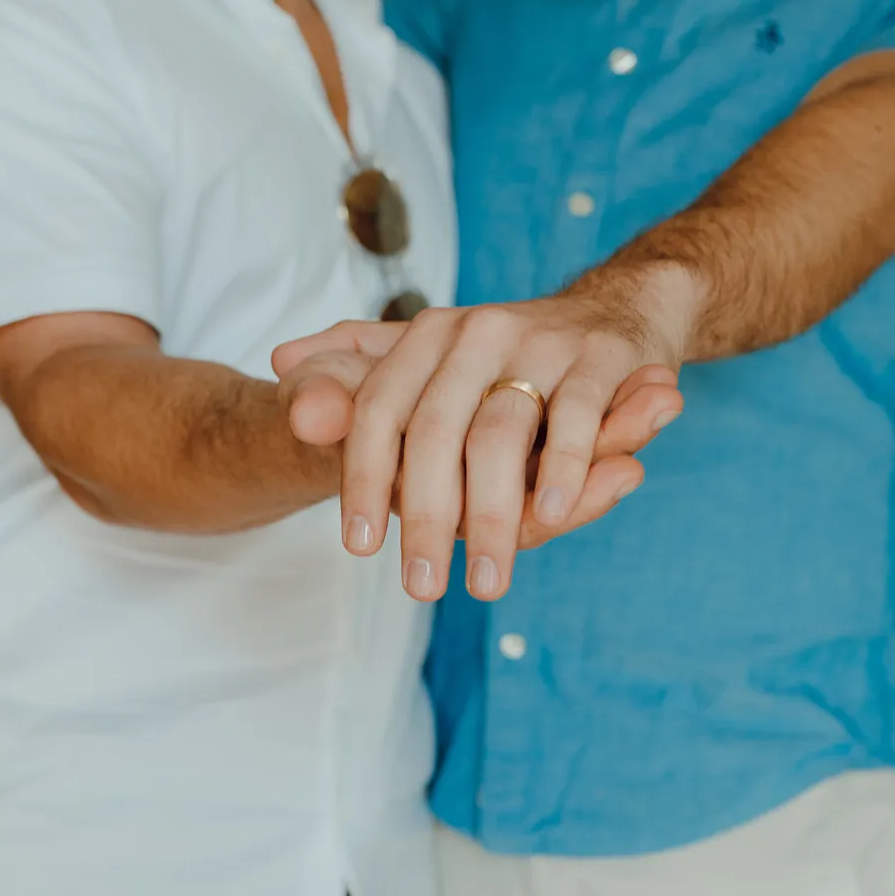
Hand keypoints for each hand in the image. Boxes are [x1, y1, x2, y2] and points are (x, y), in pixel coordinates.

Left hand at [274, 298, 683, 602]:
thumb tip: (279, 360)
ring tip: (485, 582)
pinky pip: (575, 417)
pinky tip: (548, 516)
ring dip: (493, 517)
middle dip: (429, 518)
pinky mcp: (601, 357)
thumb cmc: (507, 357)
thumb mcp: (430, 354)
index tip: (358, 547)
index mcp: (428, 334)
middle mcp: (478, 331)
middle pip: (435, 432)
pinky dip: (562, 470)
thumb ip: (359, 364)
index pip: (380, 409)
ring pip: (501, 435)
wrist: (615, 307)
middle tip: (422, 588)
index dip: (364, 479)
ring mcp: (542, 341)